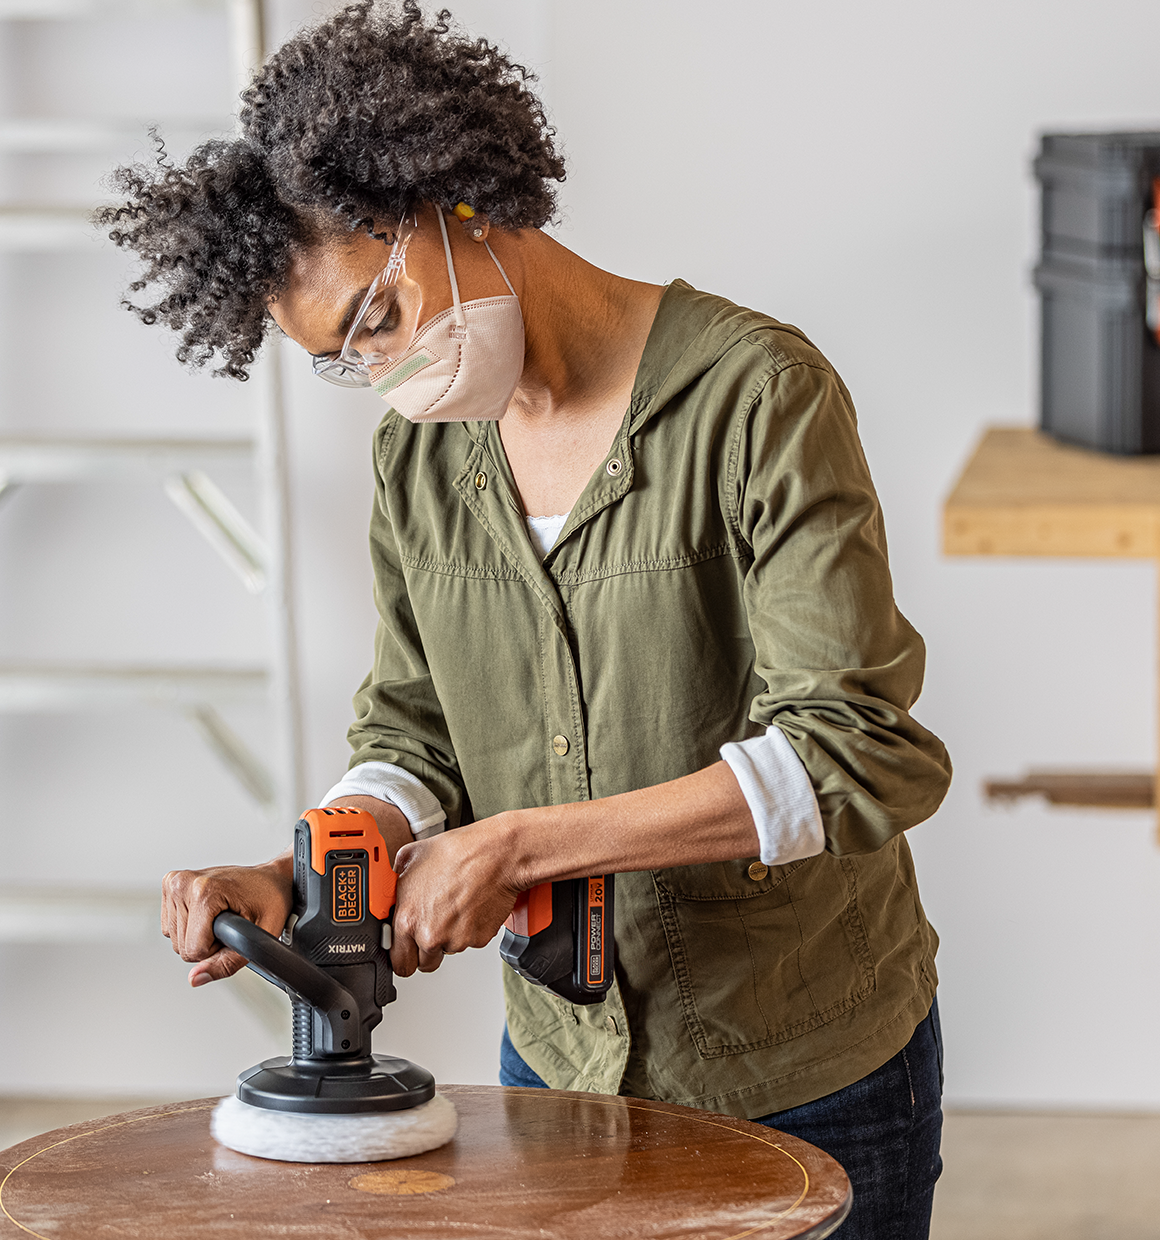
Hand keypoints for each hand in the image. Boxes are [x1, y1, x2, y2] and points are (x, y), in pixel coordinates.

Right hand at [161, 853, 292, 987]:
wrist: (270, 879)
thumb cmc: (270, 900)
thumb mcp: (260, 937)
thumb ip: (226, 963)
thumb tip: (195, 978)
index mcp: (204, 890)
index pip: (193, 950)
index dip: (217, 950)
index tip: (234, 932)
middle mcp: (184, 883)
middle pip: (182, 947)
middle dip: (208, 944)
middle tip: (229, 924)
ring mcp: (175, 882)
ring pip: (174, 940)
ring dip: (198, 936)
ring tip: (220, 916)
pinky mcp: (170, 884)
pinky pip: (169, 927)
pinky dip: (189, 927)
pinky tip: (207, 912)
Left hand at [390, 817, 521, 976]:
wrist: (495, 854)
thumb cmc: (458, 852)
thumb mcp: (411, 856)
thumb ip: (395, 879)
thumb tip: (390, 885)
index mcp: (408, 919)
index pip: (397, 960)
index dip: (402, 954)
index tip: (406, 948)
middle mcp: (430, 935)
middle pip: (423, 963)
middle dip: (426, 951)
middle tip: (433, 928)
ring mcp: (456, 940)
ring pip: (448, 950)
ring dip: (450, 935)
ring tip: (455, 905)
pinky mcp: (478, 939)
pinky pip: (470, 941)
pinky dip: (470, 929)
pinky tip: (470, 905)